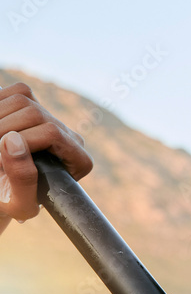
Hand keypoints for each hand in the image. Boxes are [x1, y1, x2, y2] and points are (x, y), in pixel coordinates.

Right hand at [0, 83, 92, 223]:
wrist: (3, 188)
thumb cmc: (13, 200)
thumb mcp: (19, 203)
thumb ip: (22, 179)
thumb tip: (13, 141)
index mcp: (79, 160)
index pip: (52, 133)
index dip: (22, 139)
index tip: (1, 155)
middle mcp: (69, 136)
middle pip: (35, 112)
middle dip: (4, 128)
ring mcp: (51, 119)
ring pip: (23, 98)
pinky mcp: (33, 107)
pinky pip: (13, 91)